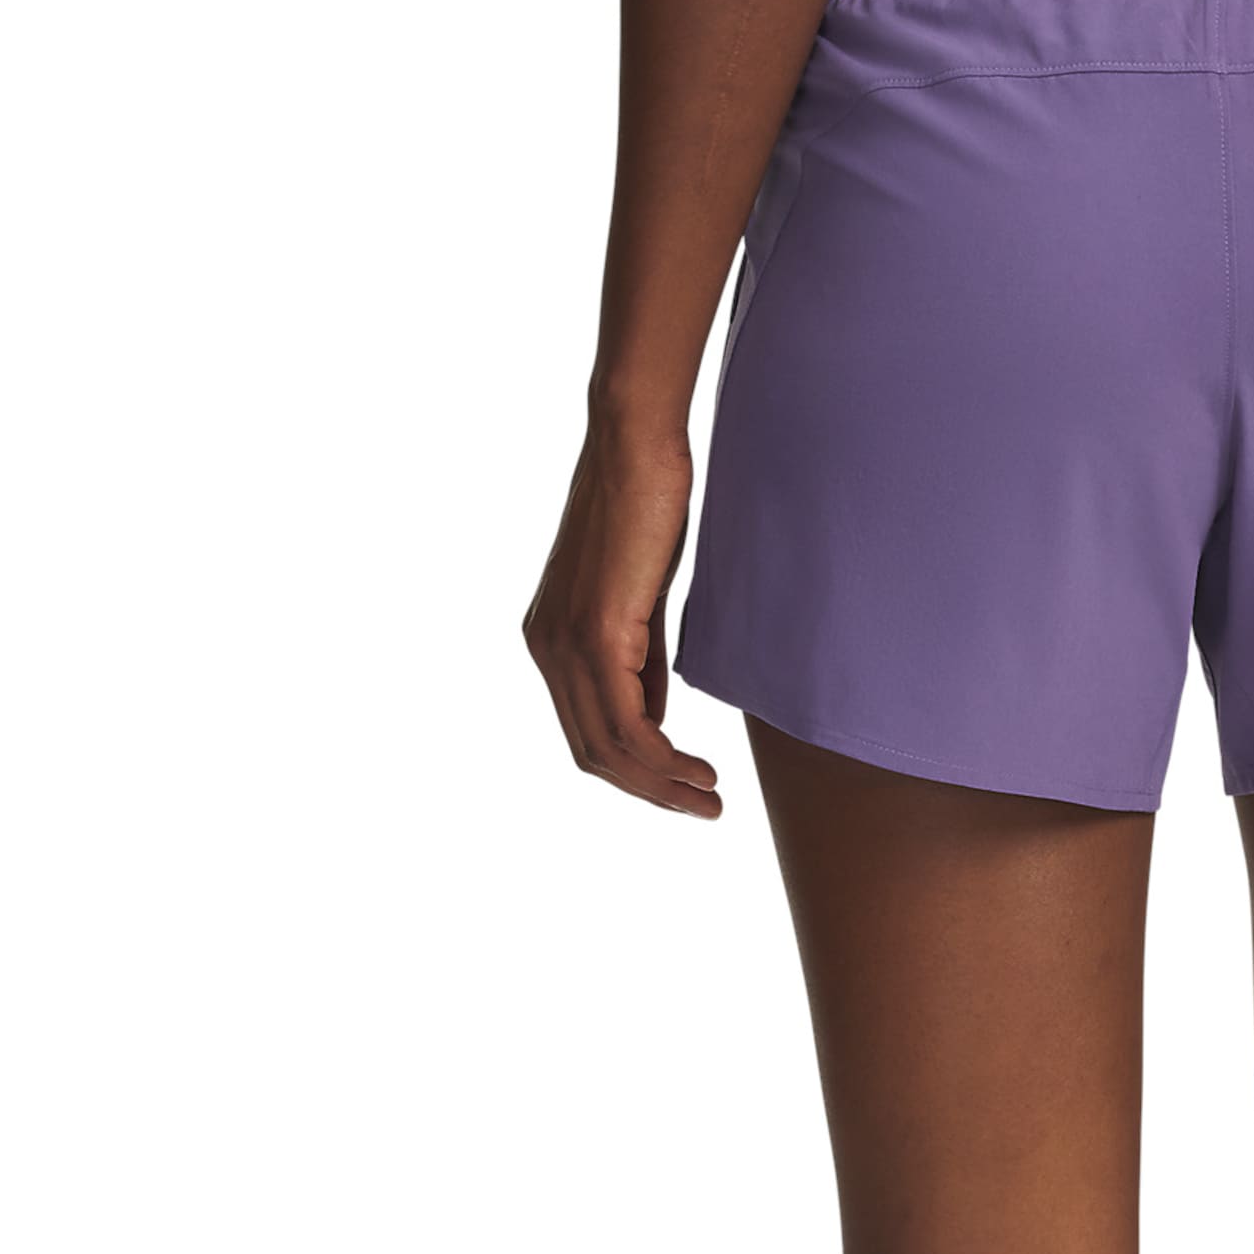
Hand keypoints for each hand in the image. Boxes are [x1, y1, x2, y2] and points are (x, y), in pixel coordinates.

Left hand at [523, 427, 720, 817]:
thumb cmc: (649, 506)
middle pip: (591, 752)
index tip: (685, 786)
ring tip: (707, 798)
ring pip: (608, 749)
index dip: (635, 772)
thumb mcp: (642, 600)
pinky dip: (662, 758)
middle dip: (650, 792)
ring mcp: (564, 643)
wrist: (636, 445)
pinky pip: (625, 724)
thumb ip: (640, 659)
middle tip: (703, 807)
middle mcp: (545, 646)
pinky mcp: (595, 633)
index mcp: (550, 638)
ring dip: (661, 785)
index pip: (586, 731)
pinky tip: (694, 769)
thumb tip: (651, 714)